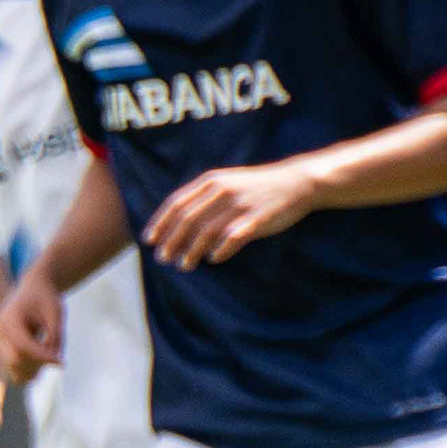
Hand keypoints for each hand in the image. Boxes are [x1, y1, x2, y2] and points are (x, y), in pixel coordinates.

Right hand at [0, 272, 66, 381]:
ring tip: (53, 357)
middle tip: (59, 359)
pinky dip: (29, 368)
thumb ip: (55, 336)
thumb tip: (55, 361)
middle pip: (15, 359)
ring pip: (13, 366)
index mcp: (9, 318)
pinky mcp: (3, 348)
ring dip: (34, 368)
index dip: (42, 356)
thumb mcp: (56, 312)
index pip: (23, 346)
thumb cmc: (46, 298)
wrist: (34, 288)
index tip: (62, 362)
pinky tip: (44, 360)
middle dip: (38, 364)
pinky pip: (14, 366)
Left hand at [144, 158, 317, 269]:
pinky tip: (213, 260)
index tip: (149, 241)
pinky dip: (219, 251)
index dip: (160, 223)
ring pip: (206, 232)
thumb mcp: (226, 182)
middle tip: (163, 258)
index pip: (176, 203)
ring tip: (184, 265)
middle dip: (171, 241)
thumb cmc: (255, 187)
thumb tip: (173, 223)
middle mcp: (222, 191)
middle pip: (187, 220)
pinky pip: (232, 239)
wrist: (296, 182)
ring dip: (191, 252)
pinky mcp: (257, 219)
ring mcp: (240, 205)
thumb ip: (201, 198)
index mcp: (211, 182)